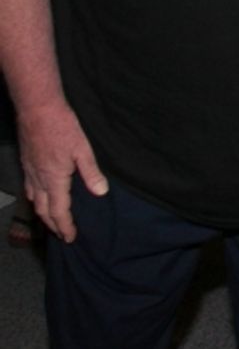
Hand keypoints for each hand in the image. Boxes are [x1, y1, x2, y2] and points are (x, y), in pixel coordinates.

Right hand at [18, 101, 107, 242]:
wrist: (37, 110)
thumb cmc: (62, 127)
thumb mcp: (82, 149)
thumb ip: (91, 172)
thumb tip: (101, 192)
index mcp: (54, 179)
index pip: (59, 211)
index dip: (65, 226)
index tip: (71, 238)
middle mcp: (39, 180)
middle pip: (44, 211)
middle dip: (53, 225)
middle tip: (62, 234)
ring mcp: (30, 172)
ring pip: (35, 201)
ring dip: (44, 214)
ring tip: (53, 220)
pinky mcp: (27, 164)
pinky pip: (30, 189)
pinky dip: (37, 200)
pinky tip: (42, 196)